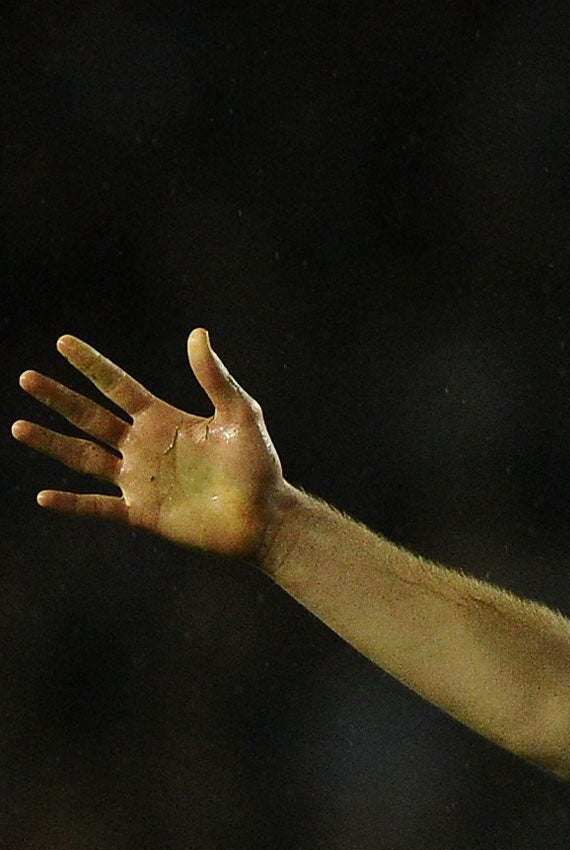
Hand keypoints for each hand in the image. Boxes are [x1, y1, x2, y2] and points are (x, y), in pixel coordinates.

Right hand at [14, 330, 284, 561]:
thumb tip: (197, 333)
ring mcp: (139, 480)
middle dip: (59, 398)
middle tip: (27, 377)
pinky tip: (44, 497)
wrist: (265, 516)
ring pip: (85, 457)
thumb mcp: (241, 415)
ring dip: (52, 443)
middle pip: (91, 417)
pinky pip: (100, 507)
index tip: (62, 342)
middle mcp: (143, 446)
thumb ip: (216, 378)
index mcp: (163, 420)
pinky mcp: (142, 512)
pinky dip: (73, 504)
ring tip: (18, 426)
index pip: (118, 386)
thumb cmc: (258, 465)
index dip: (92, 364)